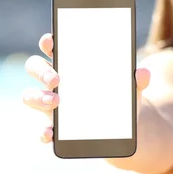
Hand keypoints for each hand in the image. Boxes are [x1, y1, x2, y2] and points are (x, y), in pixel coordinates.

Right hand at [22, 33, 149, 142]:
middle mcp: (54, 81)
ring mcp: (50, 104)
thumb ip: (137, 80)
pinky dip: (43, 131)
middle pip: (35, 67)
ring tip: (56, 102)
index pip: (52, 46)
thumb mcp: (133, 87)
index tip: (51, 40)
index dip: (48, 42)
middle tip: (57, 79)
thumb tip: (142, 72)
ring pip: (30, 95)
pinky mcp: (54, 126)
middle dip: (42, 70)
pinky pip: (41, 128)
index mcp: (70, 63)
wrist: (124, 126)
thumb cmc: (122, 96)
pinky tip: (50, 134)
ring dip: (38, 97)